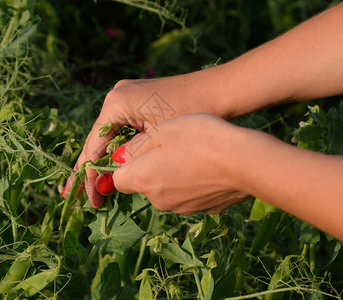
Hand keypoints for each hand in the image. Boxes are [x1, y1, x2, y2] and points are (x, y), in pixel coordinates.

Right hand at [63, 73, 224, 207]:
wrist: (221, 90)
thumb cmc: (192, 113)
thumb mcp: (157, 140)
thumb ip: (130, 158)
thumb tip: (111, 178)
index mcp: (116, 104)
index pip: (94, 147)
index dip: (90, 177)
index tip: (91, 200)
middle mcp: (116, 97)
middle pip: (97, 141)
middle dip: (90, 170)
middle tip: (74, 196)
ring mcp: (127, 97)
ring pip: (109, 137)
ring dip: (102, 161)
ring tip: (91, 188)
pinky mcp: (138, 102)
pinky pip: (122, 130)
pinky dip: (117, 150)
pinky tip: (111, 168)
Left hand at [113, 114, 250, 213]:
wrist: (244, 161)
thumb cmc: (199, 138)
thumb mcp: (161, 131)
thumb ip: (135, 147)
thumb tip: (118, 158)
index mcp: (142, 179)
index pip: (118, 179)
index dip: (125, 164)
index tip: (139, 149)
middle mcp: (157, 199)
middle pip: (144, 184)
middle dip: (150, 168)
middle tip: (171, 146)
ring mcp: (181, 207)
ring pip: (166, 189)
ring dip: (172, 175)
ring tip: (193, 153)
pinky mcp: (202, 209)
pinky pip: (188, 195)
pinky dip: (192, 183)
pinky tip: (207, 167)